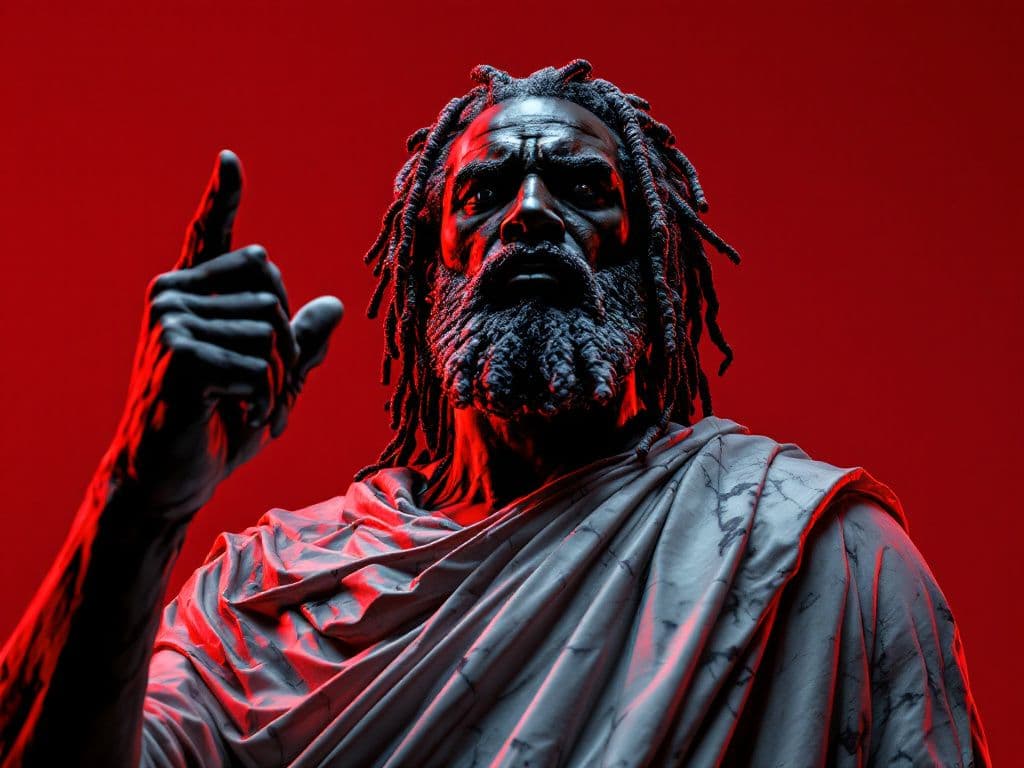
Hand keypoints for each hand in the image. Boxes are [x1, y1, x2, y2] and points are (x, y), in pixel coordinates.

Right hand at [110, 150, 342, 520]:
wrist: (167, 478)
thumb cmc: (218, 424)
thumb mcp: (270, 379)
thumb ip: (299, 343)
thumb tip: (335, 306)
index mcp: (191, 294)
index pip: (211, 237)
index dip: (222, 199)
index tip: (231, 159)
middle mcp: (173, 294)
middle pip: (273, 285)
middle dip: (287, 343)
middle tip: (266, 389)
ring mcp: (171, 319)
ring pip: (272, 329)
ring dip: (277, 381)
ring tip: (246, 408)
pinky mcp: (180, 351)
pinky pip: (259, 363)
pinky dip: (263, 400)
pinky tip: (232, 417)